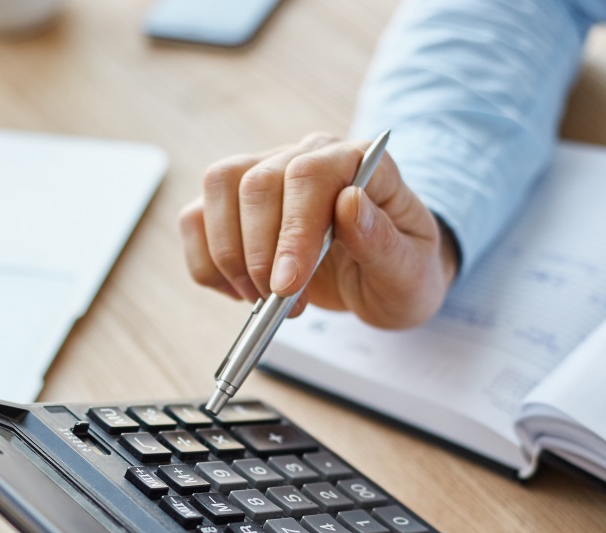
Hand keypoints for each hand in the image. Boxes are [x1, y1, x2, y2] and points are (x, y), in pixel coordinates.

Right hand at [179, 133, 459, 328]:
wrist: (383, 280)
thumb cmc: (402, 272)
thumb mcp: (410, 271)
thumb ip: (383, 240)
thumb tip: (350, 204)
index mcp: (358, 161)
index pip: (309, 173)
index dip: (292, 230)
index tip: (286, 285)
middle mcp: (306, 157)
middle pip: (256, 182)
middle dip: (258, 253)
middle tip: (280, 302)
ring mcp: (266, 174)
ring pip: (217, 187)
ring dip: (228, 254)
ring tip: (260, 299)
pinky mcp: (235, 205)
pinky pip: (195, 218)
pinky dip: (206, 263)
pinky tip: (239, 292)